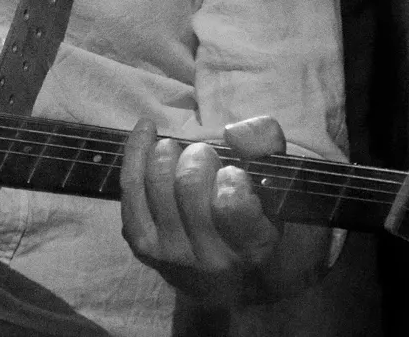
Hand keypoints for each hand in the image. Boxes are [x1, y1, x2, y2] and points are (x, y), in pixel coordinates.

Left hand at [119, 115, 284, 298]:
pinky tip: (147, 129)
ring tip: (180, 153)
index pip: (232, 205)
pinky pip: (131, 186)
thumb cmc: (253, 221)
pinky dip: (137, 150)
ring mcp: (170, 252)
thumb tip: (234, 132)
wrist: (222, 279)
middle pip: (189, 185)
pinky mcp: (140, 242)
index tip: (233, 173)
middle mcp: (210, 258)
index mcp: (252, 247)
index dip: (231, 178)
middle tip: (206, 158)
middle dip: (198, 157)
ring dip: (169, 153)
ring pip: (158, 180)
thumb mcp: (278, 186)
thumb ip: (266, 147)